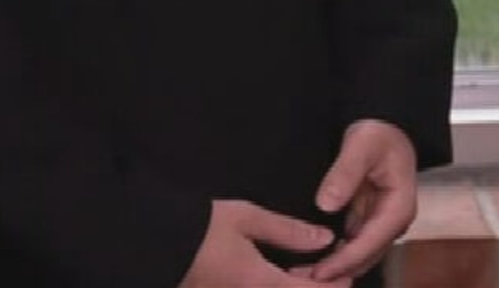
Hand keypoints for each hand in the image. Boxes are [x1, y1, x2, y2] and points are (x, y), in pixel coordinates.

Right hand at [179, 199, 337, 287]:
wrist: (151, 243)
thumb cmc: (199, 227)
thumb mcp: (246, 218)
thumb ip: (289, 231)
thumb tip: (325, 238)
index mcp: (262, 284)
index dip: (336, 286)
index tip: (347, 271)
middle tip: (327, 268)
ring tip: (303, 269)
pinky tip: (276, 274)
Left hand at [297, 120, 416, 281]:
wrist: (387, 126)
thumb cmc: (378, 133)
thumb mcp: (361, 144)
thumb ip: (344, 173)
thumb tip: (325, 204)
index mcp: (398, 207)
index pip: (370, 243)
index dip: (344, 261)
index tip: (319, 273)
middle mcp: (394, 221)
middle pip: (366, 257)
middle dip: (338, 272)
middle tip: (303, 281)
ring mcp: (382, 223)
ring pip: (360, 255)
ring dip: (336, 267)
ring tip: (303, 275)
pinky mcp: (369, 220)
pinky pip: (353, 243)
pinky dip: (336, 253)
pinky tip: (313, 259)